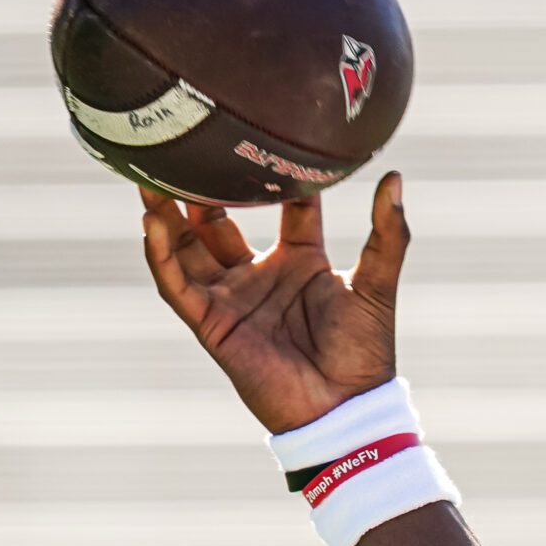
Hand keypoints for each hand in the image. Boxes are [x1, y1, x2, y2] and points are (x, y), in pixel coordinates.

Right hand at [137, 174, 408, 432]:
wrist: (345, 408)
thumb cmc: (366, 352)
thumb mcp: (377, 284)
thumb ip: (388, 234)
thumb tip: (395, 177)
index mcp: (301, 261)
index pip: (283, 208)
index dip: (270, 177)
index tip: (259, 137)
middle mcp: (261, 275)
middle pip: (219, 222)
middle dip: (201, 189)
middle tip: (187, 147)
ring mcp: (232, 298)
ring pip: (187, 247)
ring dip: (167, 214)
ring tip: (150, 174)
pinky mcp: (211, 324)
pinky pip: (176, 284)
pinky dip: (160, 254)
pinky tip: (150, 221)